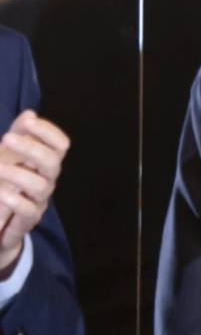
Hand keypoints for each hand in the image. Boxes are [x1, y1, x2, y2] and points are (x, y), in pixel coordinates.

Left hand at [0, 111, 69, 276]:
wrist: (0, 222)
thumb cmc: (7, 183)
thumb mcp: (9, 155)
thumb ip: (19, 135)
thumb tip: (30, 113)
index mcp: (43, 162)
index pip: (60, 145)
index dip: (48, 131)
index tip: (28, 122)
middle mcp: (45, 179)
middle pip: (52, 162)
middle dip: (31, 148)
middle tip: (6, 138)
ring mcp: (38, 200)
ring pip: (41, 186)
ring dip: (17, 174)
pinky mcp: (27, 220)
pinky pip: (28, 210)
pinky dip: (14, 200)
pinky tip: (0, 193)